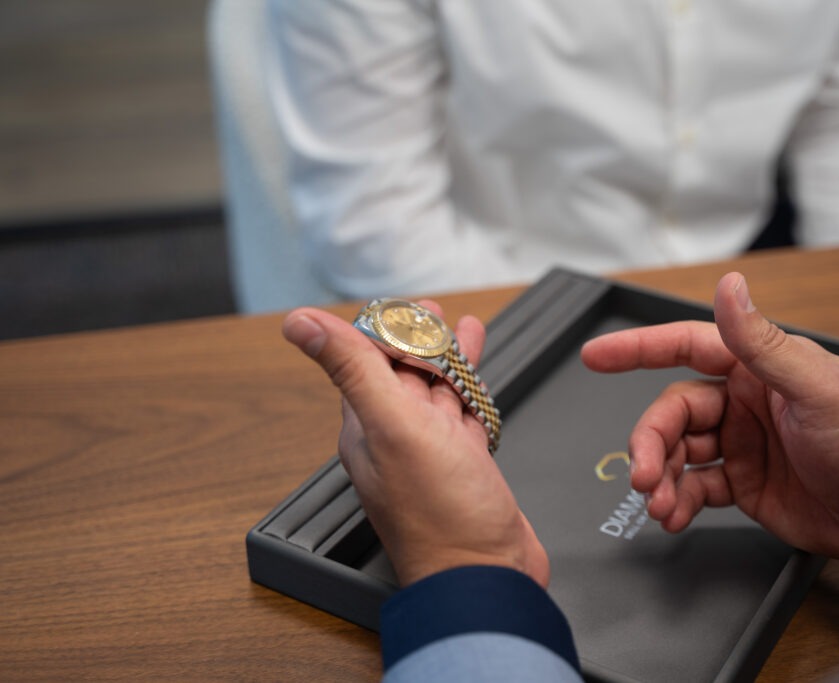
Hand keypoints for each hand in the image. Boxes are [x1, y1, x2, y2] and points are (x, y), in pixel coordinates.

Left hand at [282, 303, 548, 587]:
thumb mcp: (393, 428)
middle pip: (402, 372)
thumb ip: (353, 370)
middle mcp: (397, 438)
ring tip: (462, 328)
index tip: (398, 304)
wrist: (487, 577)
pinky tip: (478, 376)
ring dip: (449, 357)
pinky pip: (463, 415)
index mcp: (368, 428)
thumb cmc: (441, 516)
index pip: (365, 361)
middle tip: (430, 308)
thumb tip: (299, 323)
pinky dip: (471, 388)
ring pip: (436, 391)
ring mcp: (433, 453)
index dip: (382, 328)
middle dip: (417, 336)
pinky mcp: (465, 465)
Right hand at [580, 273, 838, 566]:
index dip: (637, 348)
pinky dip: (677, 501)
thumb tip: (730, 284)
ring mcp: (739, 444)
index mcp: (756, 368)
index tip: (595, 354)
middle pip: (672, 412)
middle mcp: (742, 402)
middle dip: (650, 442)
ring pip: (676, 451)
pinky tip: (674, 516)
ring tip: (659, 503)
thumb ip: (764, 342)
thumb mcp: (816, 388)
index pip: (685, 346)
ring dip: (660, 476)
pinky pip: (693, 487)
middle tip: (643, 474)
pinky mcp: (741, 484)